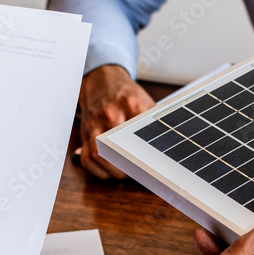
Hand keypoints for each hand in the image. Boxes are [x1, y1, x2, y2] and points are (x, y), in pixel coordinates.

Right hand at [78, 64, 154, 178]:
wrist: (102, 81)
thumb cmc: (125, 94)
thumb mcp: (145, 100)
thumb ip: (153, 121)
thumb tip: (169, 144)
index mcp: (129, 103)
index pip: (139, 134)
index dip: (145, 153)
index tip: (151, 163)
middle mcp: (110, 113)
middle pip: (117, 147)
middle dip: (129, 165)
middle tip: (138, 171)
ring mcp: (94, 124)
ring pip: (99, 156)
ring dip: (113, 171)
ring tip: (124, 173)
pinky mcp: (84, 133)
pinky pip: (87, 159)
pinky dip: (98, 171)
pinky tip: (109, 171)